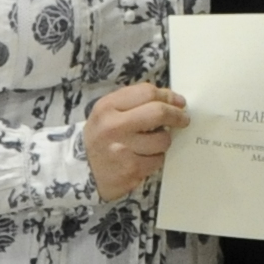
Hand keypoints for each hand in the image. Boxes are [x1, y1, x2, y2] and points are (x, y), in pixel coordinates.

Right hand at [86, 83, 188, 201]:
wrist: (80, 169)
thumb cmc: (101, 137)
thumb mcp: (107, 113)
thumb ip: (134, 102)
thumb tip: (170, 100)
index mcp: (108, 107)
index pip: (147, 93)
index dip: (168, 96)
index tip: (178, 102)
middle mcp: (114, 127)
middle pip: (158, 112)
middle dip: (177, 115)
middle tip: (183, 119)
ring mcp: (122, 150)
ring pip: (162, 140)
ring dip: (164, 141)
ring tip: (153, 143)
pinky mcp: (131, 170)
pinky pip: (158, 160)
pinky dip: (156, 158)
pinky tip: (144, 157)